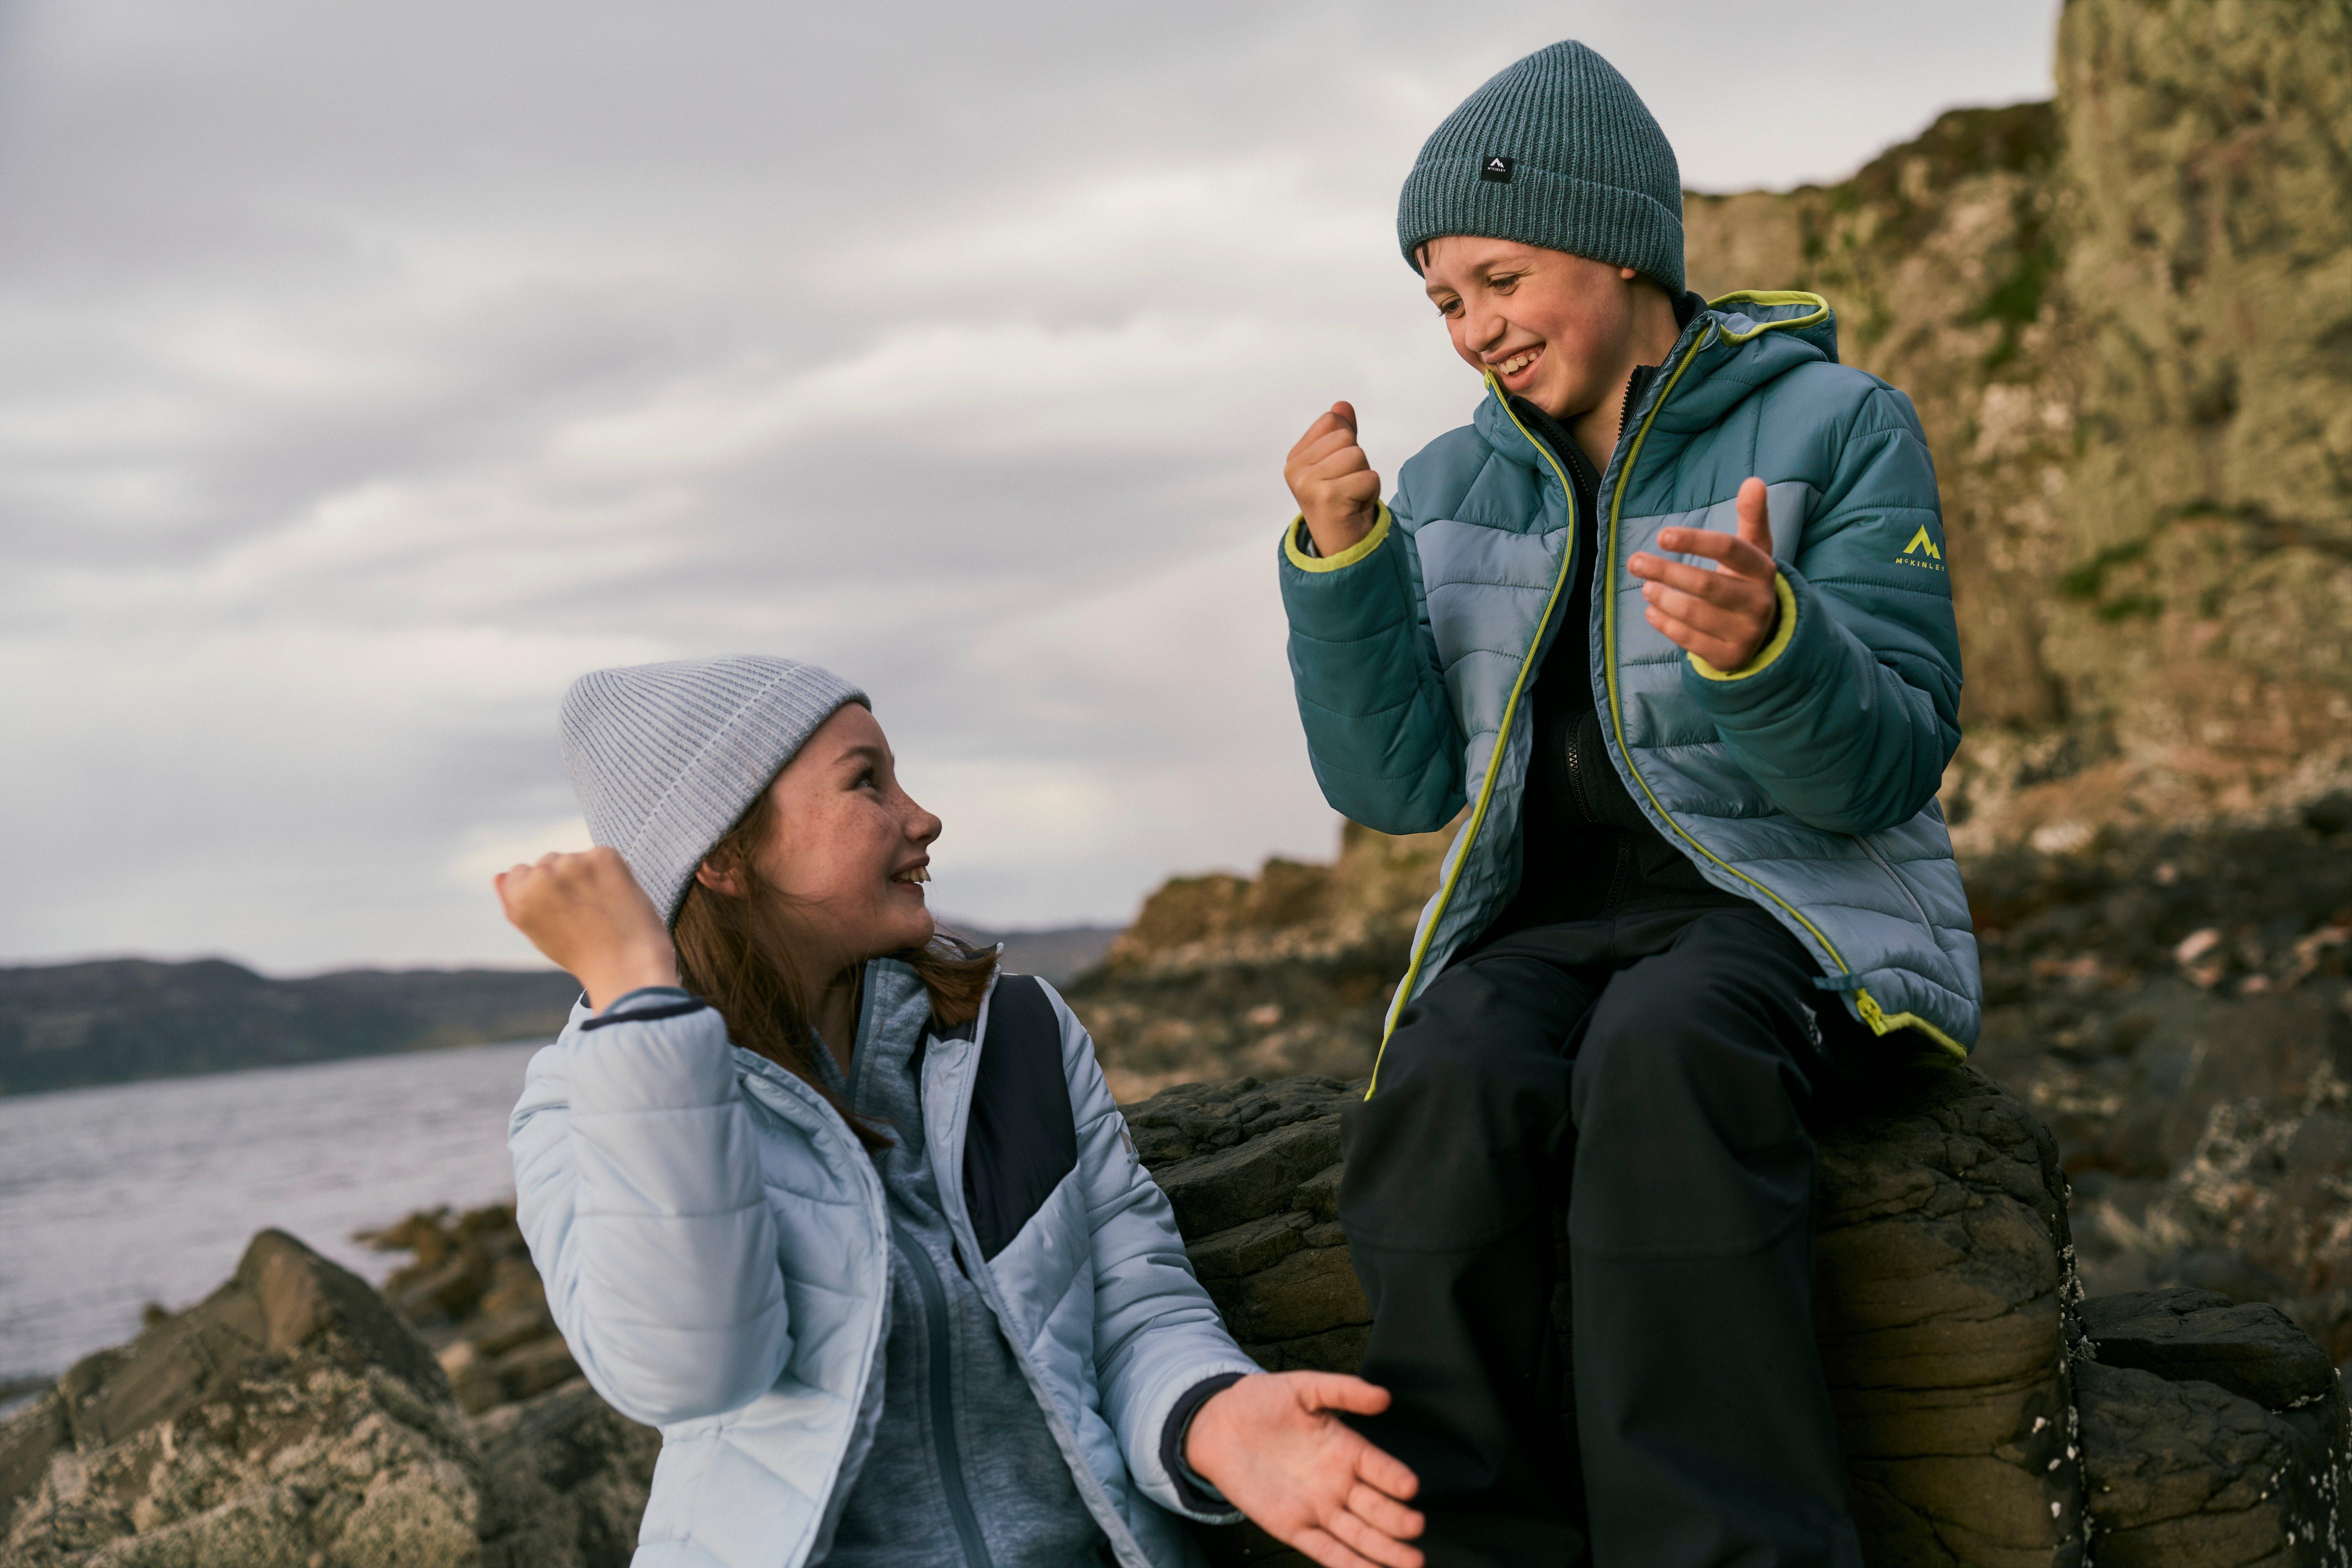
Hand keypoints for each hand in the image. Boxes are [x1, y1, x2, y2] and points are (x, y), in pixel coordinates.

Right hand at [494, 847, 678, 1009]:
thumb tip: (499, 876)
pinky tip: (615, 896)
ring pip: (574, 858)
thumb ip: (513, 902)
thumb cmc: (581, 954)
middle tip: (582, 910)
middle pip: (547, 861)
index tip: (557, 907)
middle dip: (562, 879)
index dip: (540, 890)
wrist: (626, 964)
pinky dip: (609, 871)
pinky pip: (601, 856)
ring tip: (600, 906)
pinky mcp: (603, 856)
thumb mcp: (536, 933)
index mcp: (519, 895)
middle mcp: (542, 875)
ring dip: (585, 873)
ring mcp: (573, 863)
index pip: (518, 872)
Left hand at [1186, 1372, 1422, 1567]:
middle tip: (1415, 1527)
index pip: (1378, 1467)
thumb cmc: (1263, 1401)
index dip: (1393, 1476)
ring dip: (1383, 1550)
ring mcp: (1318, 1508)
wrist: (1218, 1425)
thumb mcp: (1303, 1387)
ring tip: (1412, 1562)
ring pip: (1357, 1534)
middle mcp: (1338, 1483)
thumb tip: (1382, 1396)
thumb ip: (1342, 1390)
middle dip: (1396, 1519)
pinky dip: (1347, 1563)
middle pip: (1374, 1507)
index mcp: (1345, 1449)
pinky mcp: (1293, 1527)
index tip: (1410, 1486)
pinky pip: (1325, 1550)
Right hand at [1284, 402, 1382, 558]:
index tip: (1339, 473)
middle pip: (1347, 438)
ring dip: (1365, 478)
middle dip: (1358, 463)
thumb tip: (1342, 404)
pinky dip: (1371, 494)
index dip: (1347, 444)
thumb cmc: (1342, 503)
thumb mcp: (1339, 463)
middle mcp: (1295, 470)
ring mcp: (1308, 484)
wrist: (1343, 548)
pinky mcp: (1328, 498)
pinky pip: (1369, 477)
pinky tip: (1356, 508)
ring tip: (1352, 498)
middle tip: (1349, 488)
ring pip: (1358, 456)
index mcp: (1295, 457)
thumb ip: (1340, 433)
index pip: (1333, 421)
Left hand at [1628, 475, 1780, 668]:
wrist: (1763, 633)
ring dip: (1662, 597)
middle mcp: (1758, 602)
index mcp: (1763, 570)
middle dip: (1665, 571)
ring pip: (1693, 614)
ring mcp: (1745, 633)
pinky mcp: (1728, 657)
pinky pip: (1688, 640)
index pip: (1729, 549)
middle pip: (1706, 584)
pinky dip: (1664, 623)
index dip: (1694, 541)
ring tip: (1646, 587)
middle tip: (1635, 562)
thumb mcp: (1754, 550)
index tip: (1662, 535)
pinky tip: (1652, 610)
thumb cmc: (1747, 581)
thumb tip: (1754, 481)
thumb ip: (1752, 516)